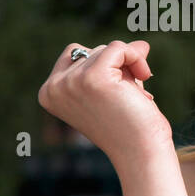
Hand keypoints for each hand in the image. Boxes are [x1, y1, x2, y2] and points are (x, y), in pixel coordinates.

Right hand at [38, 40, 172, 166]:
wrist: (141, 152)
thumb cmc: (132, 127)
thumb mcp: (117, 89)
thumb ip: (118, 66)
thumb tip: (142, 43)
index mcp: (49, 92)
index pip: (76, 55)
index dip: (104, 67)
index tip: (118, 95)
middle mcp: (54, 87)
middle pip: (90, 51)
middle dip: (117, 68)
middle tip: (129, 98)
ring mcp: (71, 81)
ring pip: (106, 49)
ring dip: (128, 68)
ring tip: (134, 96)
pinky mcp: (94, 77)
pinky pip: (119, 48)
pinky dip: (136, 58)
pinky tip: (145, 76)